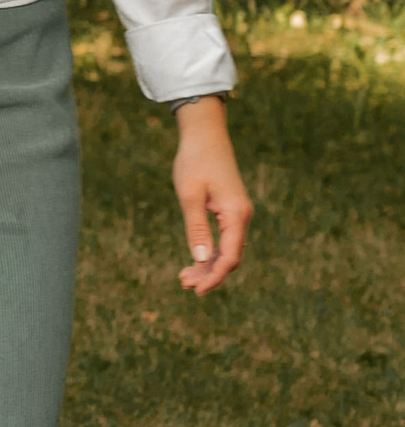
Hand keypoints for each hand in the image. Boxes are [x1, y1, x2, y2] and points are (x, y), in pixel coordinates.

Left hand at [173, 94, 250, 294]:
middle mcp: (241, 216)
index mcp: (236, 214)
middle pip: (230, 257)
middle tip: (184, 285)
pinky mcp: (229, 210)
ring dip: (208, 265)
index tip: (196, 290)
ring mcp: (237, 213)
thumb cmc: (194, 162)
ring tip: (184, 278)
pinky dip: (210, 252)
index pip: (230, 256)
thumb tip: (201, 258)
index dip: (214, 276)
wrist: (204, 135)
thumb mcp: (189, 195)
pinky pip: (224, 239)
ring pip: (227, 249)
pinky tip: (195, 261)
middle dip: (209, 274)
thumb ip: (196, 227)